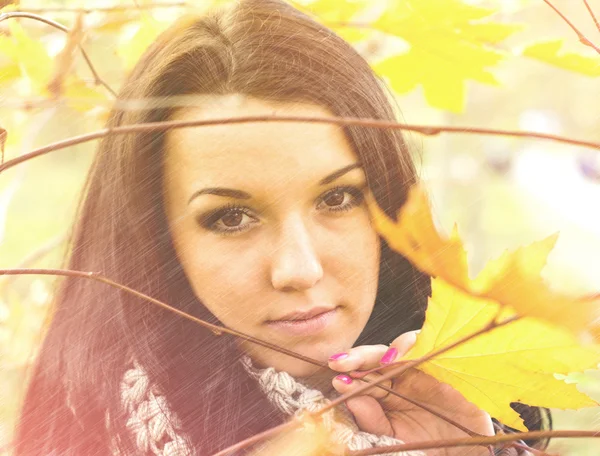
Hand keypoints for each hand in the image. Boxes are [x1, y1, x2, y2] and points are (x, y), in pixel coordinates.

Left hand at [328, 331, 494, 455]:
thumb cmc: (431, 445)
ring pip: (397, 348)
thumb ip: (373, 421)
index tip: (335, 380)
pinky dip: (410, 345)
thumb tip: (351, 400)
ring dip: (381, 351)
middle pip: (375, 359)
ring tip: (368, 362)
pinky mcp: (443, 363)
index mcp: (387, 393)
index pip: (363, 378)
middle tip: (338, 363)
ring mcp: (422, 367)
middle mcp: (402, 376)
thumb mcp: (397, 438)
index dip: (349, 377)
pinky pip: (425, 345)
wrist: (472, 451)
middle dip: (356, 358)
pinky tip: (399, 355)